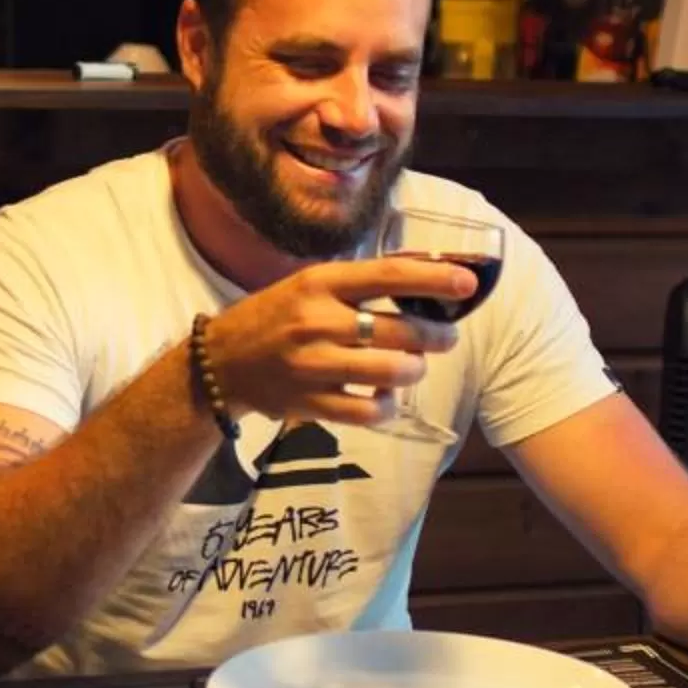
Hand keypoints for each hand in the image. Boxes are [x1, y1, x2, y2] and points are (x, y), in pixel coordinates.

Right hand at [201, 257, 472, 425]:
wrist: (220, 362)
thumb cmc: (275, 316)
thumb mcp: (309, 283)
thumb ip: (359, 282)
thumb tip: (426, 276)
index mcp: (320, 283)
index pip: (388, 275)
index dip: (434, 280)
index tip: (466, 284)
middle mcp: (318, 322)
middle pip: (400, 329)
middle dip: (436, 335)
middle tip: (445, 336)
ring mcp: (315, 366)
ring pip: (392, 371)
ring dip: (415, 369)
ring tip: (414, 365)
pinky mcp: (312, 404)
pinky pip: (370, 412)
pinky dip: (388, 406)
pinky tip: (385, 396)